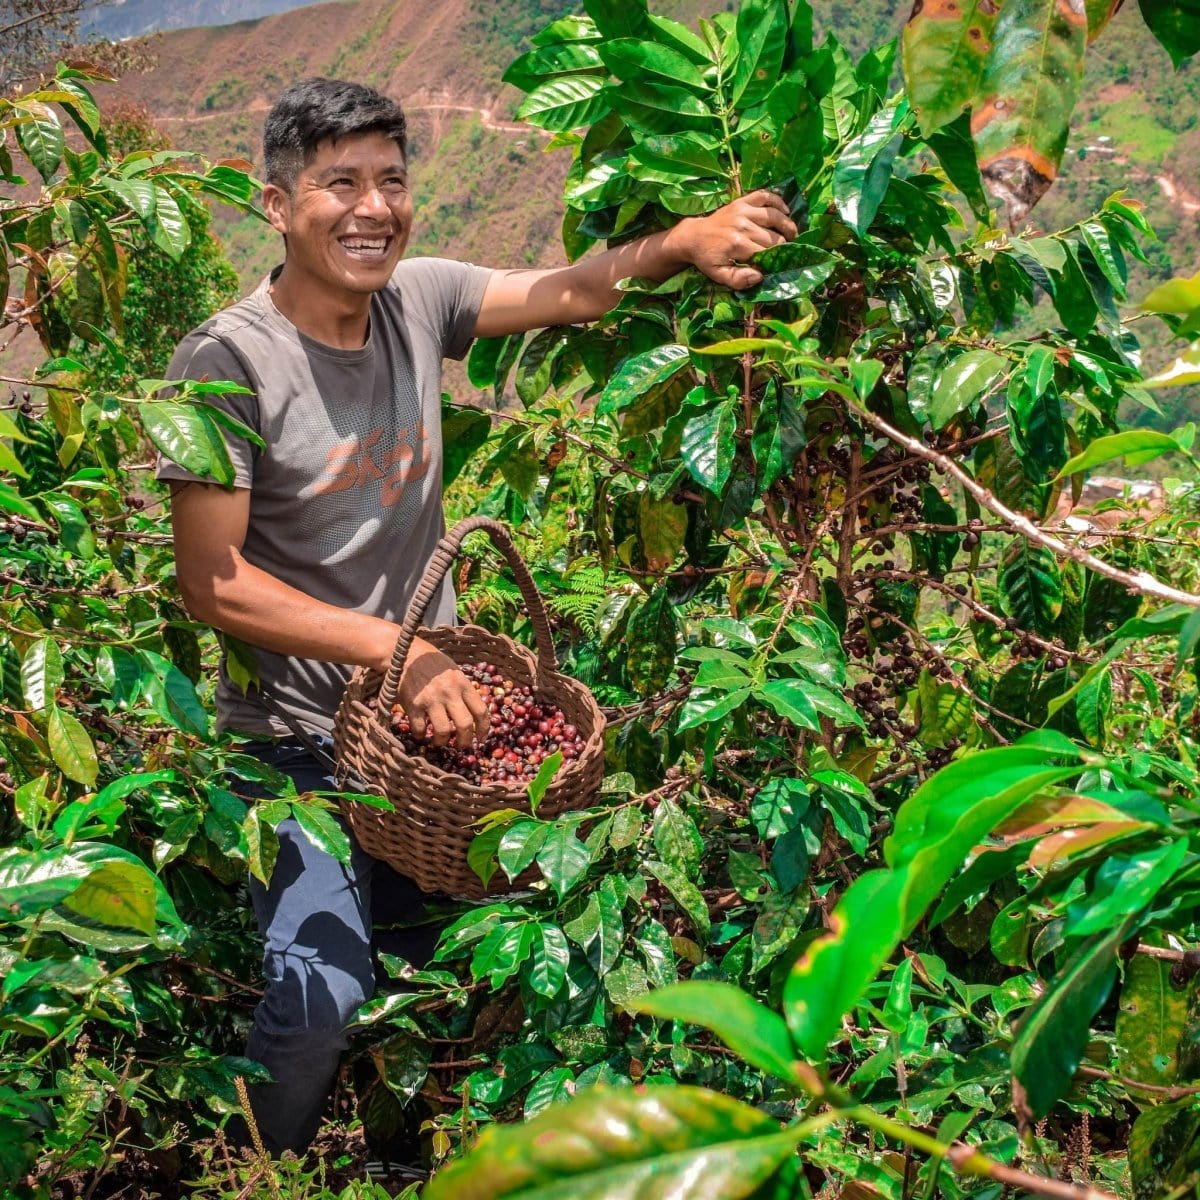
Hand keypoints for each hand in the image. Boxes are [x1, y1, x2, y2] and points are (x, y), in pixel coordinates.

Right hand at [397, 636, 488, 748]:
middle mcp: (449, 693)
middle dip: (465, 741)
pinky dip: (421, 735)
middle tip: (462, 746)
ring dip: (442, 741)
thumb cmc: (432, 663)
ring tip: (440, 741)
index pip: (481, 711)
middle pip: (464, 725)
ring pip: (442, 731)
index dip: (484, 729)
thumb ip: (464, 690)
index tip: (482, 738)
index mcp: (463, 684)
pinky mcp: (413, 705)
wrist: (406, 653)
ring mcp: (431, 700)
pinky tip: (421, 733)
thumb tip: (474, 713)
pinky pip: (420, 729)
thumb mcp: (454, 672)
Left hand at [667, 189, 797, 289]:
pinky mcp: (742, 201)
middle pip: (773, 236)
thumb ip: (738, 279)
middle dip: (784, 245)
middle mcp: (742, 225)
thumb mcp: (718, 275)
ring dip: (787, 225)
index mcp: (737, 244)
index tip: (780, 264)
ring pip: (774, 216)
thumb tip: (759, 275)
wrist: (693, 236)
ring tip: (794, 234)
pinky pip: (765, 196)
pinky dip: (778, 201)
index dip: (776, 259)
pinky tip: (785, 211)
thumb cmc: (707, 258)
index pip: (767, 253)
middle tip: (789, 252)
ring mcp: (743, 210)